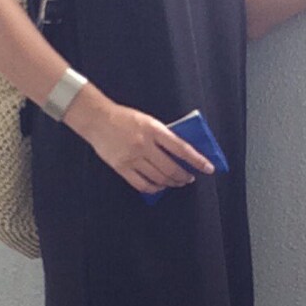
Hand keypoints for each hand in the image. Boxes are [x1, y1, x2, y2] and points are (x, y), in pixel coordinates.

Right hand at [83, 101, 216, 195]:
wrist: (97, 119)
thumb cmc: (124, 117)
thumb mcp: (148, 121)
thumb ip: (163, 135)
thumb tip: (181, 152)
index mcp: (153, 129)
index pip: (181, 148)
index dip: (197, 160)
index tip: (208, 168)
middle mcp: (144, 144)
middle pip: (171, 168)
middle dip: (184, 176)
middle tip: (189, 178)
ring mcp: (132, 157)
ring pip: (158, 178)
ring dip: (171, 183)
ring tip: (176, 182)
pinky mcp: (122, 167)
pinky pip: (142, 184)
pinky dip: (154, 188)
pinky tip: (159, 186)